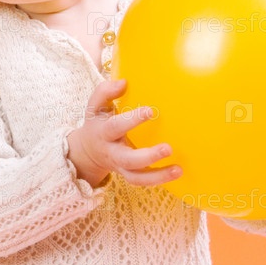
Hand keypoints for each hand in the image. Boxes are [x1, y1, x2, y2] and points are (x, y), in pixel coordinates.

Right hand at [66, 78, 181, 187]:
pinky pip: (142, 181)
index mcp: (103, 132)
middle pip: (128, 159)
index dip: (132, 120)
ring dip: (157, 175)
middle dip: (148, 156)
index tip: (151, 111)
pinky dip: (159, 180)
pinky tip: (178, 172)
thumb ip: (105, 91)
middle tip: (168, 148)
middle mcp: (112, 151)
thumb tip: (124, 82)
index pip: (116, 126)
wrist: (87, 151)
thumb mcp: (95, 106)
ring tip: (178, 169)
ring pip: (136, 177)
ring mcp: (120, 166)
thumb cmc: (98, 122)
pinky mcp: (128, 174)